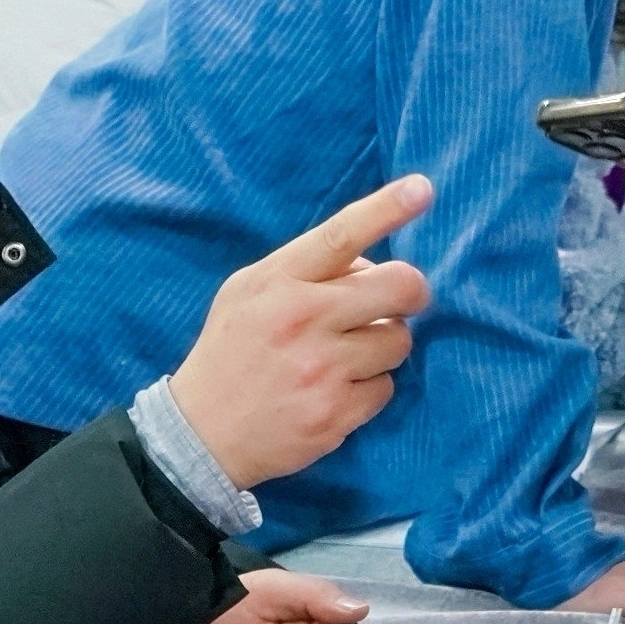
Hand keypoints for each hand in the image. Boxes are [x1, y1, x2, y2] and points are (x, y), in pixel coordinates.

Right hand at [165, 176, 433, 489]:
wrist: (202, 434)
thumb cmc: (232, 351)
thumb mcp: (248, 292)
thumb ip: (305, 269)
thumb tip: (373, 264)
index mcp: (277, 281)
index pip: (341, 235)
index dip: (386, 209)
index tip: (422, 189)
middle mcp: (301, 320)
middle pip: (398, 287)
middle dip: (409, 292)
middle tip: (396, 302)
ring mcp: (321, 370)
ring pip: (399, 340)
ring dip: (384, 345)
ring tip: (347, 355)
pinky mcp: (335, 414)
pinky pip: (386, 387)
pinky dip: (369, 387)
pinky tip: (337, 391)